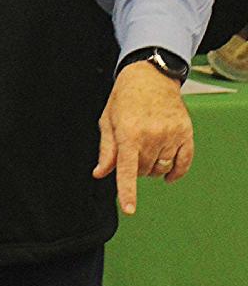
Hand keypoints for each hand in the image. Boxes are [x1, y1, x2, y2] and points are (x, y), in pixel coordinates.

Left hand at [93, 61, 193, 214]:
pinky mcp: (185, 133)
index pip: (127, 168)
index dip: (128, 191)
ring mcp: (171, 134)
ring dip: (152, 168)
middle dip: (134, 168)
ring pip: (161, 169)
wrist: (150, 76)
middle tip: (132, 149)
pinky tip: (168, 173)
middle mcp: (151, 135)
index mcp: (128, 132)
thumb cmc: (125, 98)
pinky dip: (175, 172)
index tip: (129, 208)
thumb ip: (106, 150)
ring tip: (146, 150)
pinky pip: (183, 164)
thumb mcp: (108, 120)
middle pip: (143, 171)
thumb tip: (100, 173)